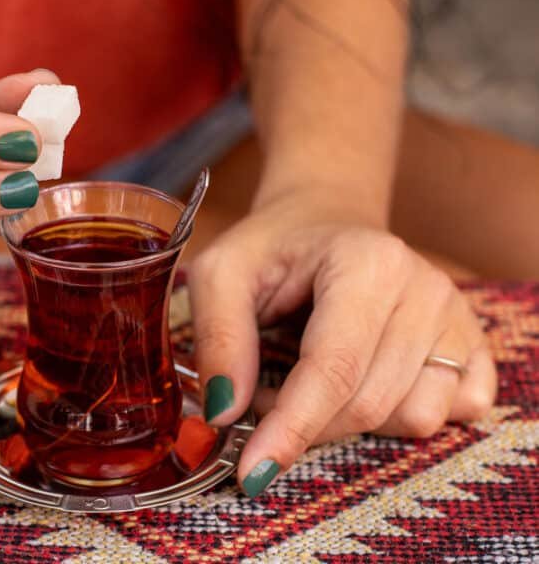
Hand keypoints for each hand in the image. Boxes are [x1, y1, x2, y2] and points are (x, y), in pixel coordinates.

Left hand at [188, 189, 496, 497]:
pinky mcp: (473, 345)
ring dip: (347, 422)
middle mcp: (425, 290)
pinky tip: (363, 385)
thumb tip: (224, 412)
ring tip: (310, 381)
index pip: (334, 369)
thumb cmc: (272, 247)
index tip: (252, 471)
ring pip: (412, 418)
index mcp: (368, 263)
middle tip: (261, 402)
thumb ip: (219, 337)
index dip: (291, 428)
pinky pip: (449, 415)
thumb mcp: (222, 273)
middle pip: (368, 402)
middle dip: (305, 424)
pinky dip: (399, 418)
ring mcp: (457, 319)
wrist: (325, 220)